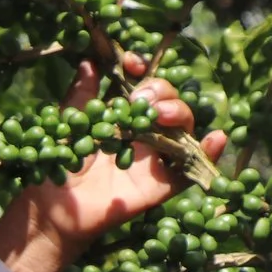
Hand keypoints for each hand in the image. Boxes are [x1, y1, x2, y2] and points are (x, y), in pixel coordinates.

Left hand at [0, 52, 228, 271]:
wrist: (55, 209)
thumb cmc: (58, 166)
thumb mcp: (69, 124)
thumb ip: (81, 95)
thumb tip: (88, 62)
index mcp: (121, 116)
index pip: (143, 84)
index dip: (142, 70)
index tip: (130, 64)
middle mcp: (143, 134)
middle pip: (168, 102)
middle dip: (160, 91)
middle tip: (141, 99)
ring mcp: (154, 159)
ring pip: (183, 129)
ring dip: (180, 113)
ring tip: (162, 114)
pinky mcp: (160, 185)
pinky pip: (189, 171)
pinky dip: (208, 154)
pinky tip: (216, 138)